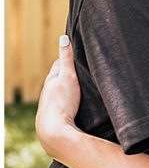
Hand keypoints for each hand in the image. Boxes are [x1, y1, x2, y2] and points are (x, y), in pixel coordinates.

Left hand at [35, 35, 81, 160]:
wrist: (54, 130)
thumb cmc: (62, 102)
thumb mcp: (67, 76)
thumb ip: (67, 58)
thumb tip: (64, 37)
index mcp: (51, 80)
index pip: (59, 64)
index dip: (66, 58)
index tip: (75, 53)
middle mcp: (48, 91)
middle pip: (58, 78)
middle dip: (67, 72)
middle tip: (80, 67)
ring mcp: (50, 103)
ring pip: (60, 91)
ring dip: (68, 87)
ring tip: (80, 85)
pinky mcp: (56, 115)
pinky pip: (63, 103)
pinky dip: (68, 99)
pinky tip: (76, 103)